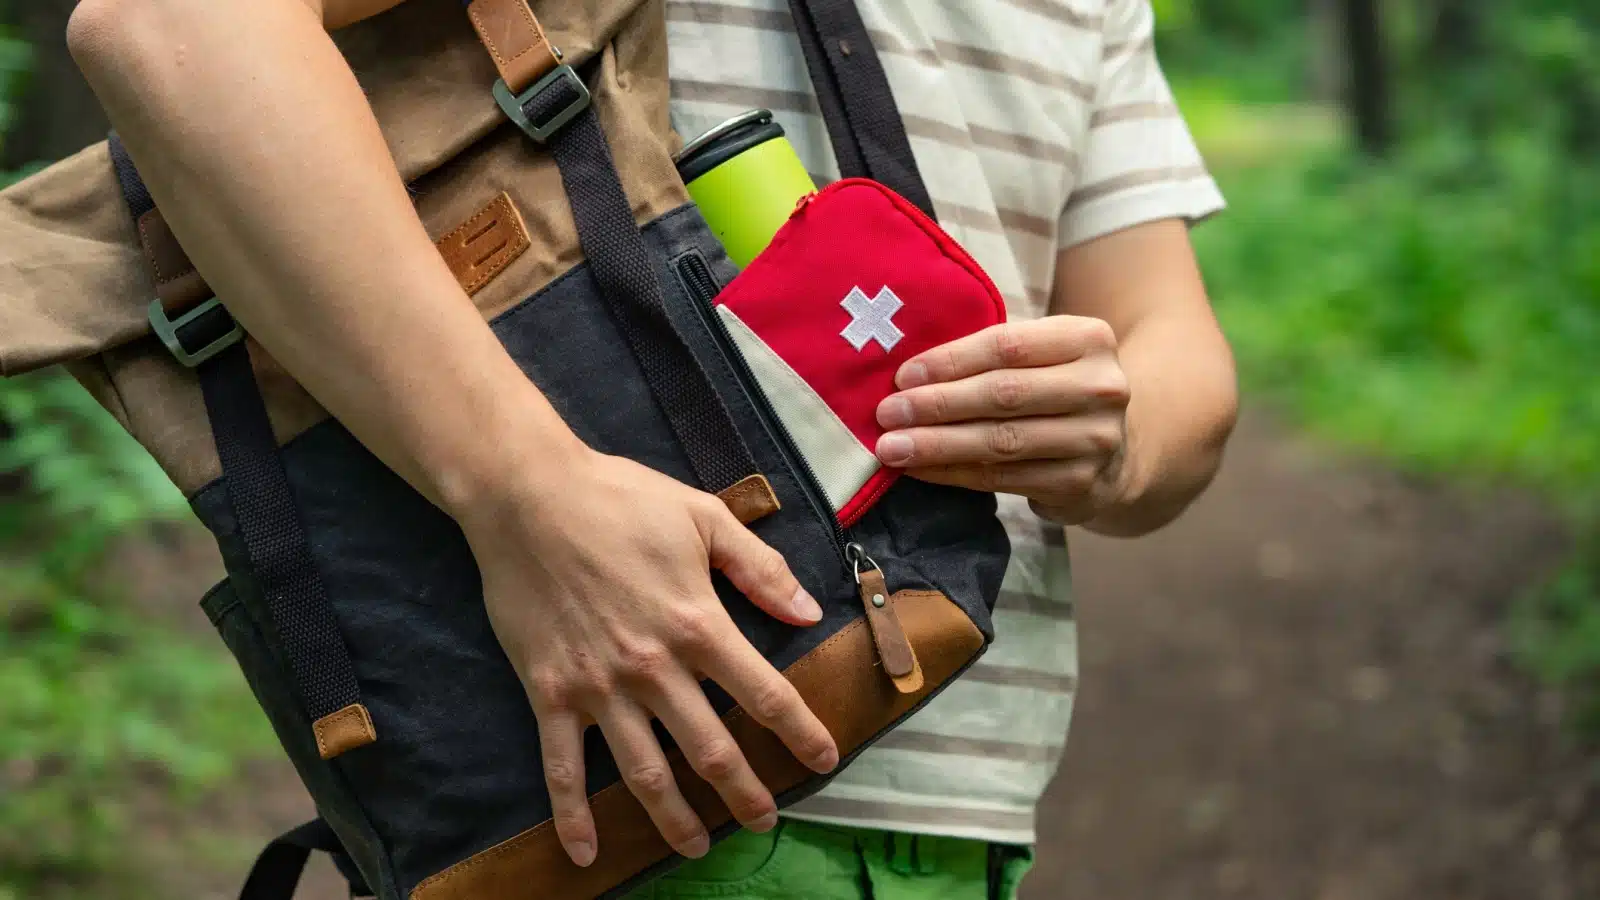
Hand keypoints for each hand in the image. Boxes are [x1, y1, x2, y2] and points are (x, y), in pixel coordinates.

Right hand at [455, 449, 839, 866]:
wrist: (527, 497)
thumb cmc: (620, 500)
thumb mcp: (704, 517)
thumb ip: (759, 568)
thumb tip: (808, 613)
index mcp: (698, 624)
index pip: (765, 693)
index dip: (801, 732)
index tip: (825, 760)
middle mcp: (654, 668)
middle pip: (711, 749)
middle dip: (744, 793)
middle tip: (764, 822)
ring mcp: (599, 688)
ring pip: (645, 773)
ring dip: (675, 819)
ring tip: (697, 848)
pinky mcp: (550, 694)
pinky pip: (562, 767)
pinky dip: (572, 815)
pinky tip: (585, 852)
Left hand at [873, 317, 1131, 524]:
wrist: (1117, 451)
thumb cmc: (1056, 389)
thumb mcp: (1043, 356)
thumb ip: (993, 355)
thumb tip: (909, 374)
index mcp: (1089, 339)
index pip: (1008, 346)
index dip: (950, 361)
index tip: (903, 376)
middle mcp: (1101, 388)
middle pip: (1003, 394)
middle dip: (937, 404)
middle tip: (887, 413)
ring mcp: (1094, 440)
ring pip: (1000, 441)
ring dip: (937, 445)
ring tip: (892, 447)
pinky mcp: (1079, 484)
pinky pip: (1000, 478)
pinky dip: (953, 473)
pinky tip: (919, 469)